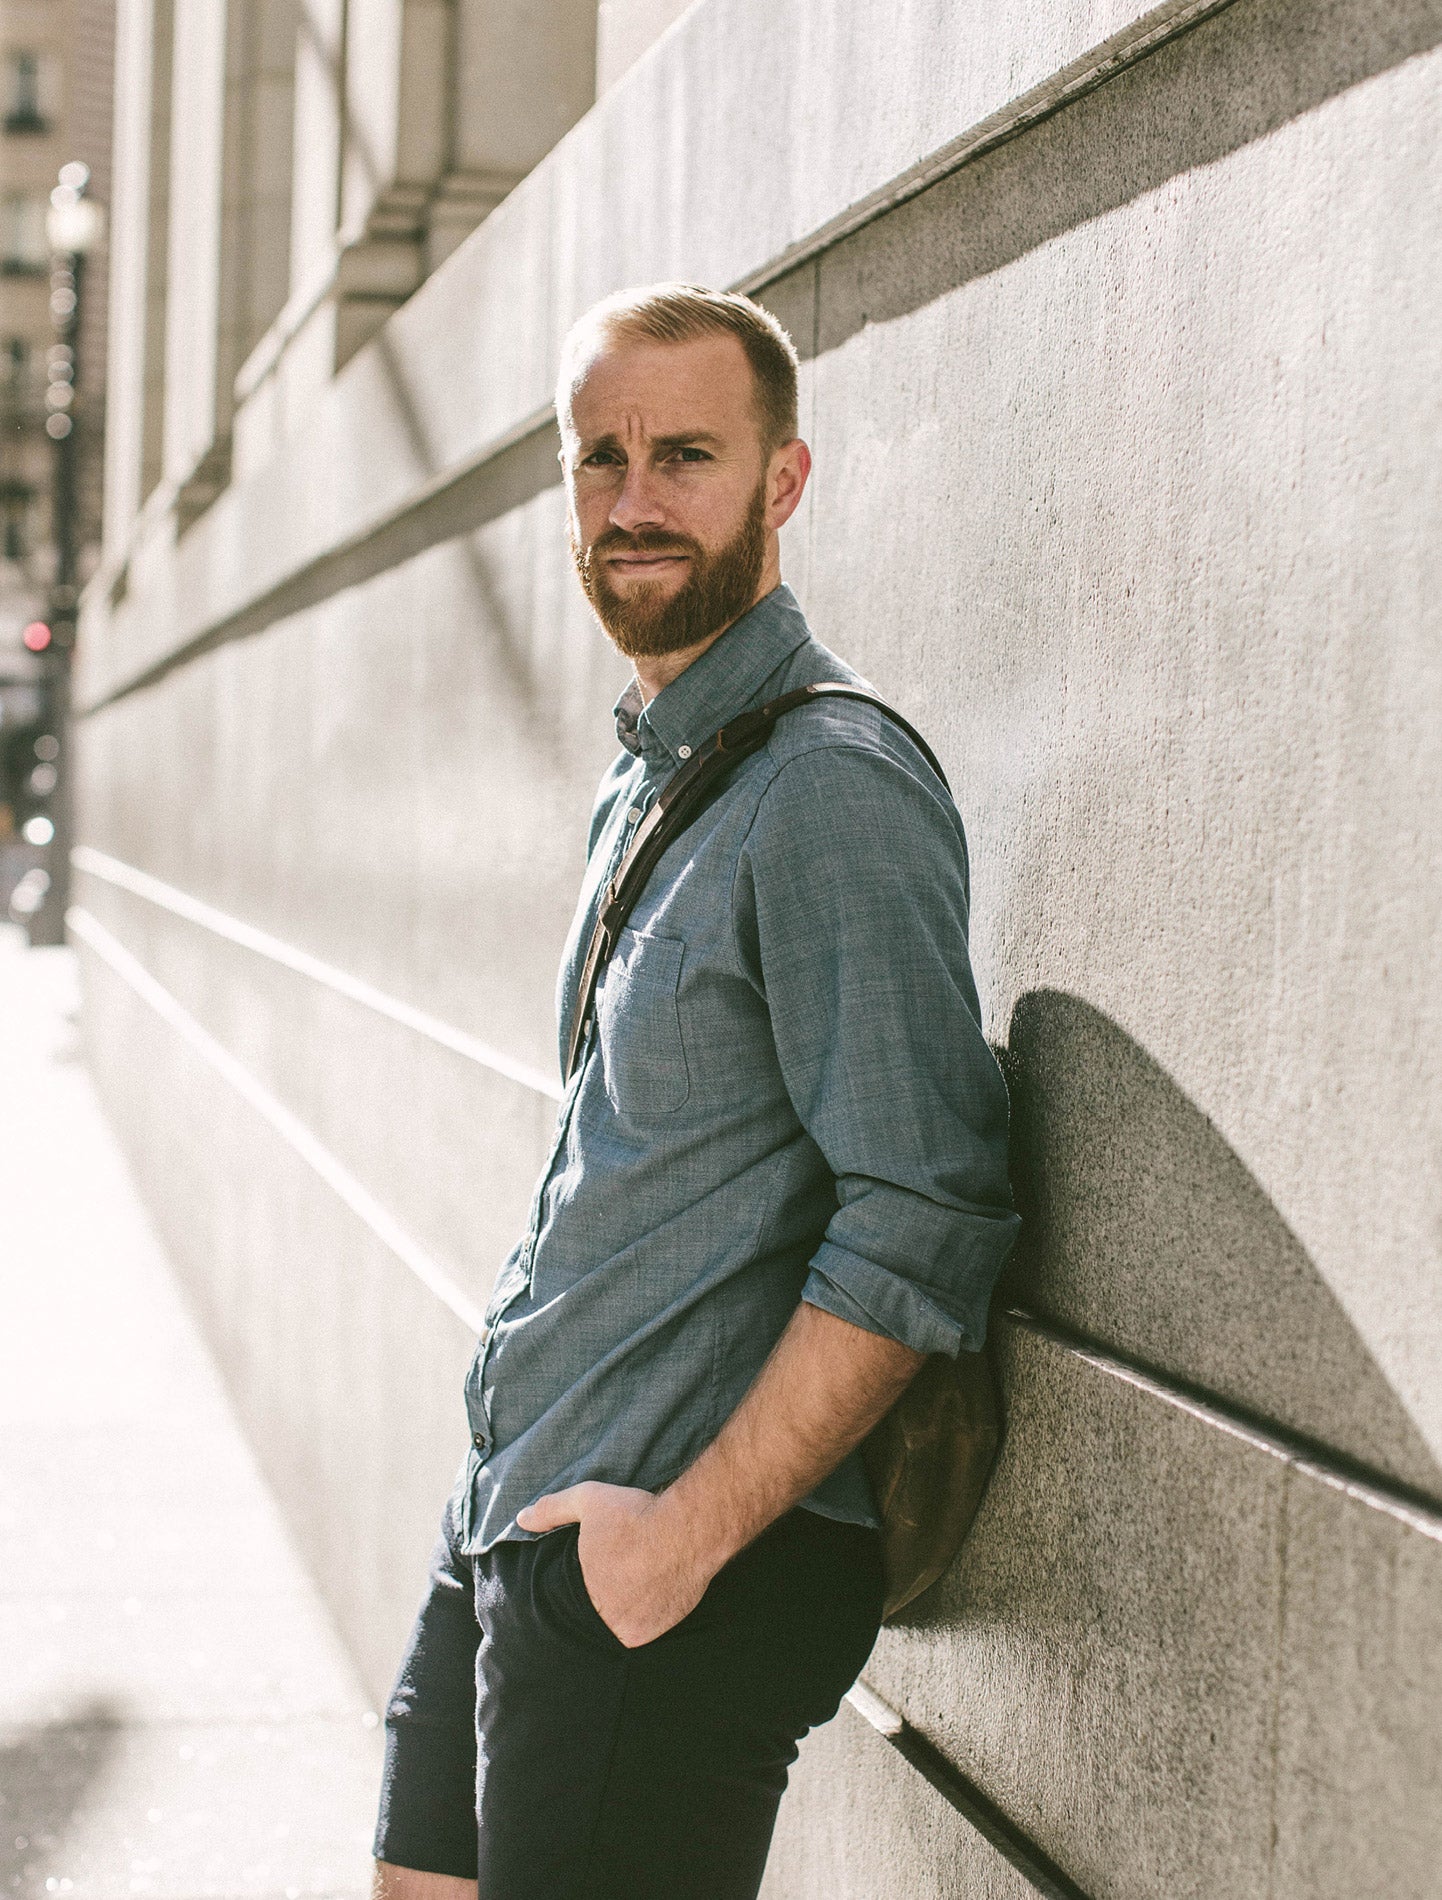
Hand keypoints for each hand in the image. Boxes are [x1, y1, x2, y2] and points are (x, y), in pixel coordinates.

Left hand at [516, 1481, 718, 1647]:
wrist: (688, 1531)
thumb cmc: (636, 1515)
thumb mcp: (588, 1500)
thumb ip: (553, 1510)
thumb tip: (521, 1518)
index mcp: (582, 1591)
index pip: (570, 1599)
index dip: (581, 1586)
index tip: (594, 1573)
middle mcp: (604, 1617)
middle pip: (594, 1614)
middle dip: (600, 1600)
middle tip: (615, 1580)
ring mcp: (630, 1629)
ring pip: (617, 1626)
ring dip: (620, 1613)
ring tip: (631, 1590)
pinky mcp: (656, 1632)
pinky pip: (642, 1631)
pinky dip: (642, 1619)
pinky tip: (648, 1598)